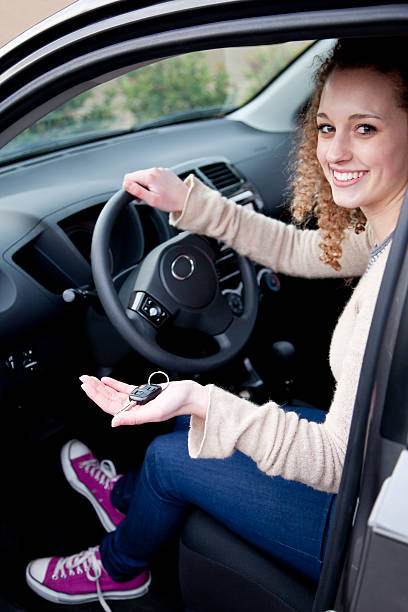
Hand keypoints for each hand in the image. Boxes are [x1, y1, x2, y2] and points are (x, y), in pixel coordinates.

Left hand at [79, 375, 207, 426]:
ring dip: (101, 387)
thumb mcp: (155, 412)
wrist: (190, 395)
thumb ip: (134, 419)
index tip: (87, 388)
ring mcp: (138, 401)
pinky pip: (124, 389)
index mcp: (135, 415)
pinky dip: (114, 384)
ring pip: (114, 394)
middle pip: (109, 399)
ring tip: (90, 380)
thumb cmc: (177, 404)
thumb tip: (114, 422)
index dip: (97, 397)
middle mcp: (134, 409)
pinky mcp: (143, 393)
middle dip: (95, 390)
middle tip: (84, 380)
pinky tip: (106, 380)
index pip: (110, 406)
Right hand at [122, 167, 187, 212]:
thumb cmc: (171, 202)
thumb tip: (126, 184)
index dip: (129, 187)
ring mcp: (161, 170)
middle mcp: (155, 170)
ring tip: (154, 194)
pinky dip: (153, 182)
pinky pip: (154, 175)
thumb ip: (137, 191)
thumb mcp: (152, 200)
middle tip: (145, 197)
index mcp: (150, 176)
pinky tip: (160, 190)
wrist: (187, 200)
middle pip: (137, 175)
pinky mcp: (166, 172)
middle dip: (138, 186)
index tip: (136, 195)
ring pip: (145, 175)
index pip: (129, 177)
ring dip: (146, 185)